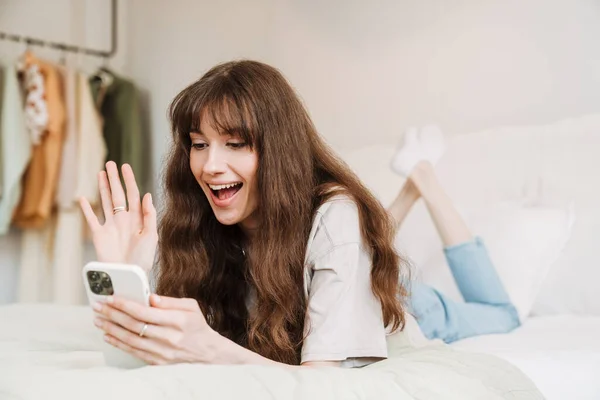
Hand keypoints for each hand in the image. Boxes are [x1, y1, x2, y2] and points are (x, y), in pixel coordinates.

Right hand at [79, 161, 157, 273]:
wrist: (127, 276)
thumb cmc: (142, 260)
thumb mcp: (151, 236)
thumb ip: (149, 216)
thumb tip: (147, 195)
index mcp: (137, 219)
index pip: (133, 194)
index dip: (129, 180)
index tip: (125, 167)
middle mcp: (123, 220)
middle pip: (118, 194)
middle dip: (114, 179)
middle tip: (111, 163)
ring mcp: (110, 226)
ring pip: (106, 202)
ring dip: (103, 188)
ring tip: (101, 173)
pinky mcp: (99, 235)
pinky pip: (91, 219)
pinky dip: (86, 209)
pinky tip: (82, 198)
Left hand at [93, 295, 222, 364]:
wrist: (207, 353)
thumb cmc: (197, 327)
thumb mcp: (191, 307)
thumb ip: (170, 301)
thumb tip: (150, 297)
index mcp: (178, 321)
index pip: (145, 312)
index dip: (125, 304)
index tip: (111, 298)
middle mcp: (169, 338)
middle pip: (134, 325)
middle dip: (112, 314)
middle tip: (98, 306)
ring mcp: (162, 352)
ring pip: (130, 339)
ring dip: (111, 328)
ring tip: (98, 319)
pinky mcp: (157, 362)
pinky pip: (133, 352)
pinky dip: (118, 343)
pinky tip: (108, 335)